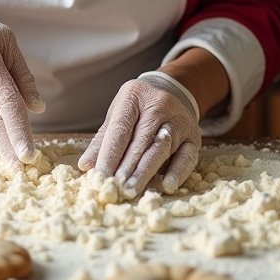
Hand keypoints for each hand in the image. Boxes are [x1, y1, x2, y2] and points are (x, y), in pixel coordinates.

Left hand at [78, 71, 201, 196]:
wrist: (175, 90)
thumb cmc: (139, 107)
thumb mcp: (119, 113)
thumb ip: (104, 139)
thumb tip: (86, 165)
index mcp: (134, 96)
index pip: (121, 128)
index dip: (110, 153)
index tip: (100, 175)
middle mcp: (159, 105)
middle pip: (141, 140)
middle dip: (127, 166)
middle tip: (116, 188)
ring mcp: (179, 120)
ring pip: (161, 149)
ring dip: (145, 172)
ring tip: (131, 190)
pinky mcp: (194, 136)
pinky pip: (187, 156)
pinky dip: (177, 172)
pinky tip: (166, 186)